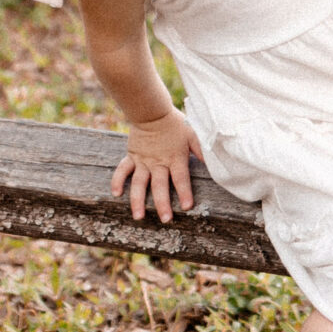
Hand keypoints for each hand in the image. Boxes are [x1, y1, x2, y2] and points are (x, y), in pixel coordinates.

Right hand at [111, 107, 202, 222]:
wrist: (152, 111)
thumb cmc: (176, 124)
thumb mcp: (193, 135)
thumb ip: (202, 150)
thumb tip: (216, 163)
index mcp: (175, 158)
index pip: (181, 178)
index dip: (184, 192)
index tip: (186, 207)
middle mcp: (158, 162)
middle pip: (160, 185)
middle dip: (162, 203)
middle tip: (165, 219)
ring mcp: (143, 161)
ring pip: (139, 183)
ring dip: (138, 200)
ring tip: (139, 216)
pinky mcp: (132, 157)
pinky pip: (123, 170)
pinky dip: (118, 181)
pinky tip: (116, 194)